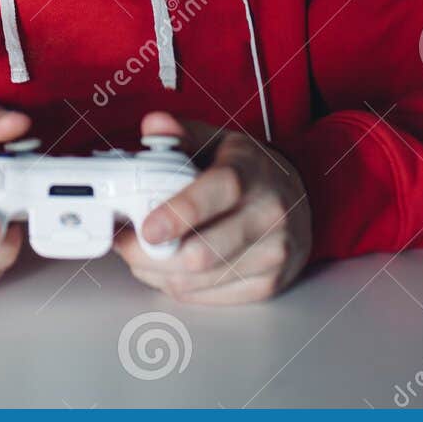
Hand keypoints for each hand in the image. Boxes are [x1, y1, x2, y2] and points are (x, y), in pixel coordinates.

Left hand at [114, 111, 311, 303]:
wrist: (298, 201)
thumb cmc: (248, 171)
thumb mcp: (218, 142)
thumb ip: (182, 133)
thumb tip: (154, 125)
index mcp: (252, 171)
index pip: (219, 191)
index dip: (179, 213)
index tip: (146, 228)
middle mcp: (269, 214)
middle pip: (204, 252)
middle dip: (151, 254)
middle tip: (123, 242)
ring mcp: (272, 253)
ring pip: (201, 279)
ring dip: (157, 272)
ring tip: (139, 254)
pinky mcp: (269, 284)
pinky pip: (209, 296)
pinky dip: (178, 285)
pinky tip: (166, 268)